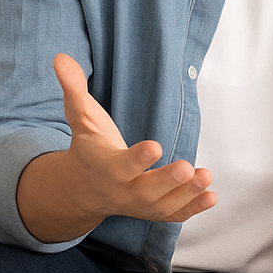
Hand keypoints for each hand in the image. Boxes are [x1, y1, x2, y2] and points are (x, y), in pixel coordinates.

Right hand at [17, 54, 215, 242]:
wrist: (85, 188)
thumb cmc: (89, 148)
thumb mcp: (81, 119)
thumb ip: (74, 90)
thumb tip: (61, 58)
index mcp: (105, 167)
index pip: (122, 165)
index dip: (138, 158)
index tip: (156, 145)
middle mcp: (123, 190)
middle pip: (145, 190)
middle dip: (167, 181)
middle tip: (188, 167)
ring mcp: (140, 204)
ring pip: (163, 205)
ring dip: (187, 194)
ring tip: (206, 177)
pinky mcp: (156, 211)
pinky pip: (174, 214)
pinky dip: (192, 208)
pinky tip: (211, 196)